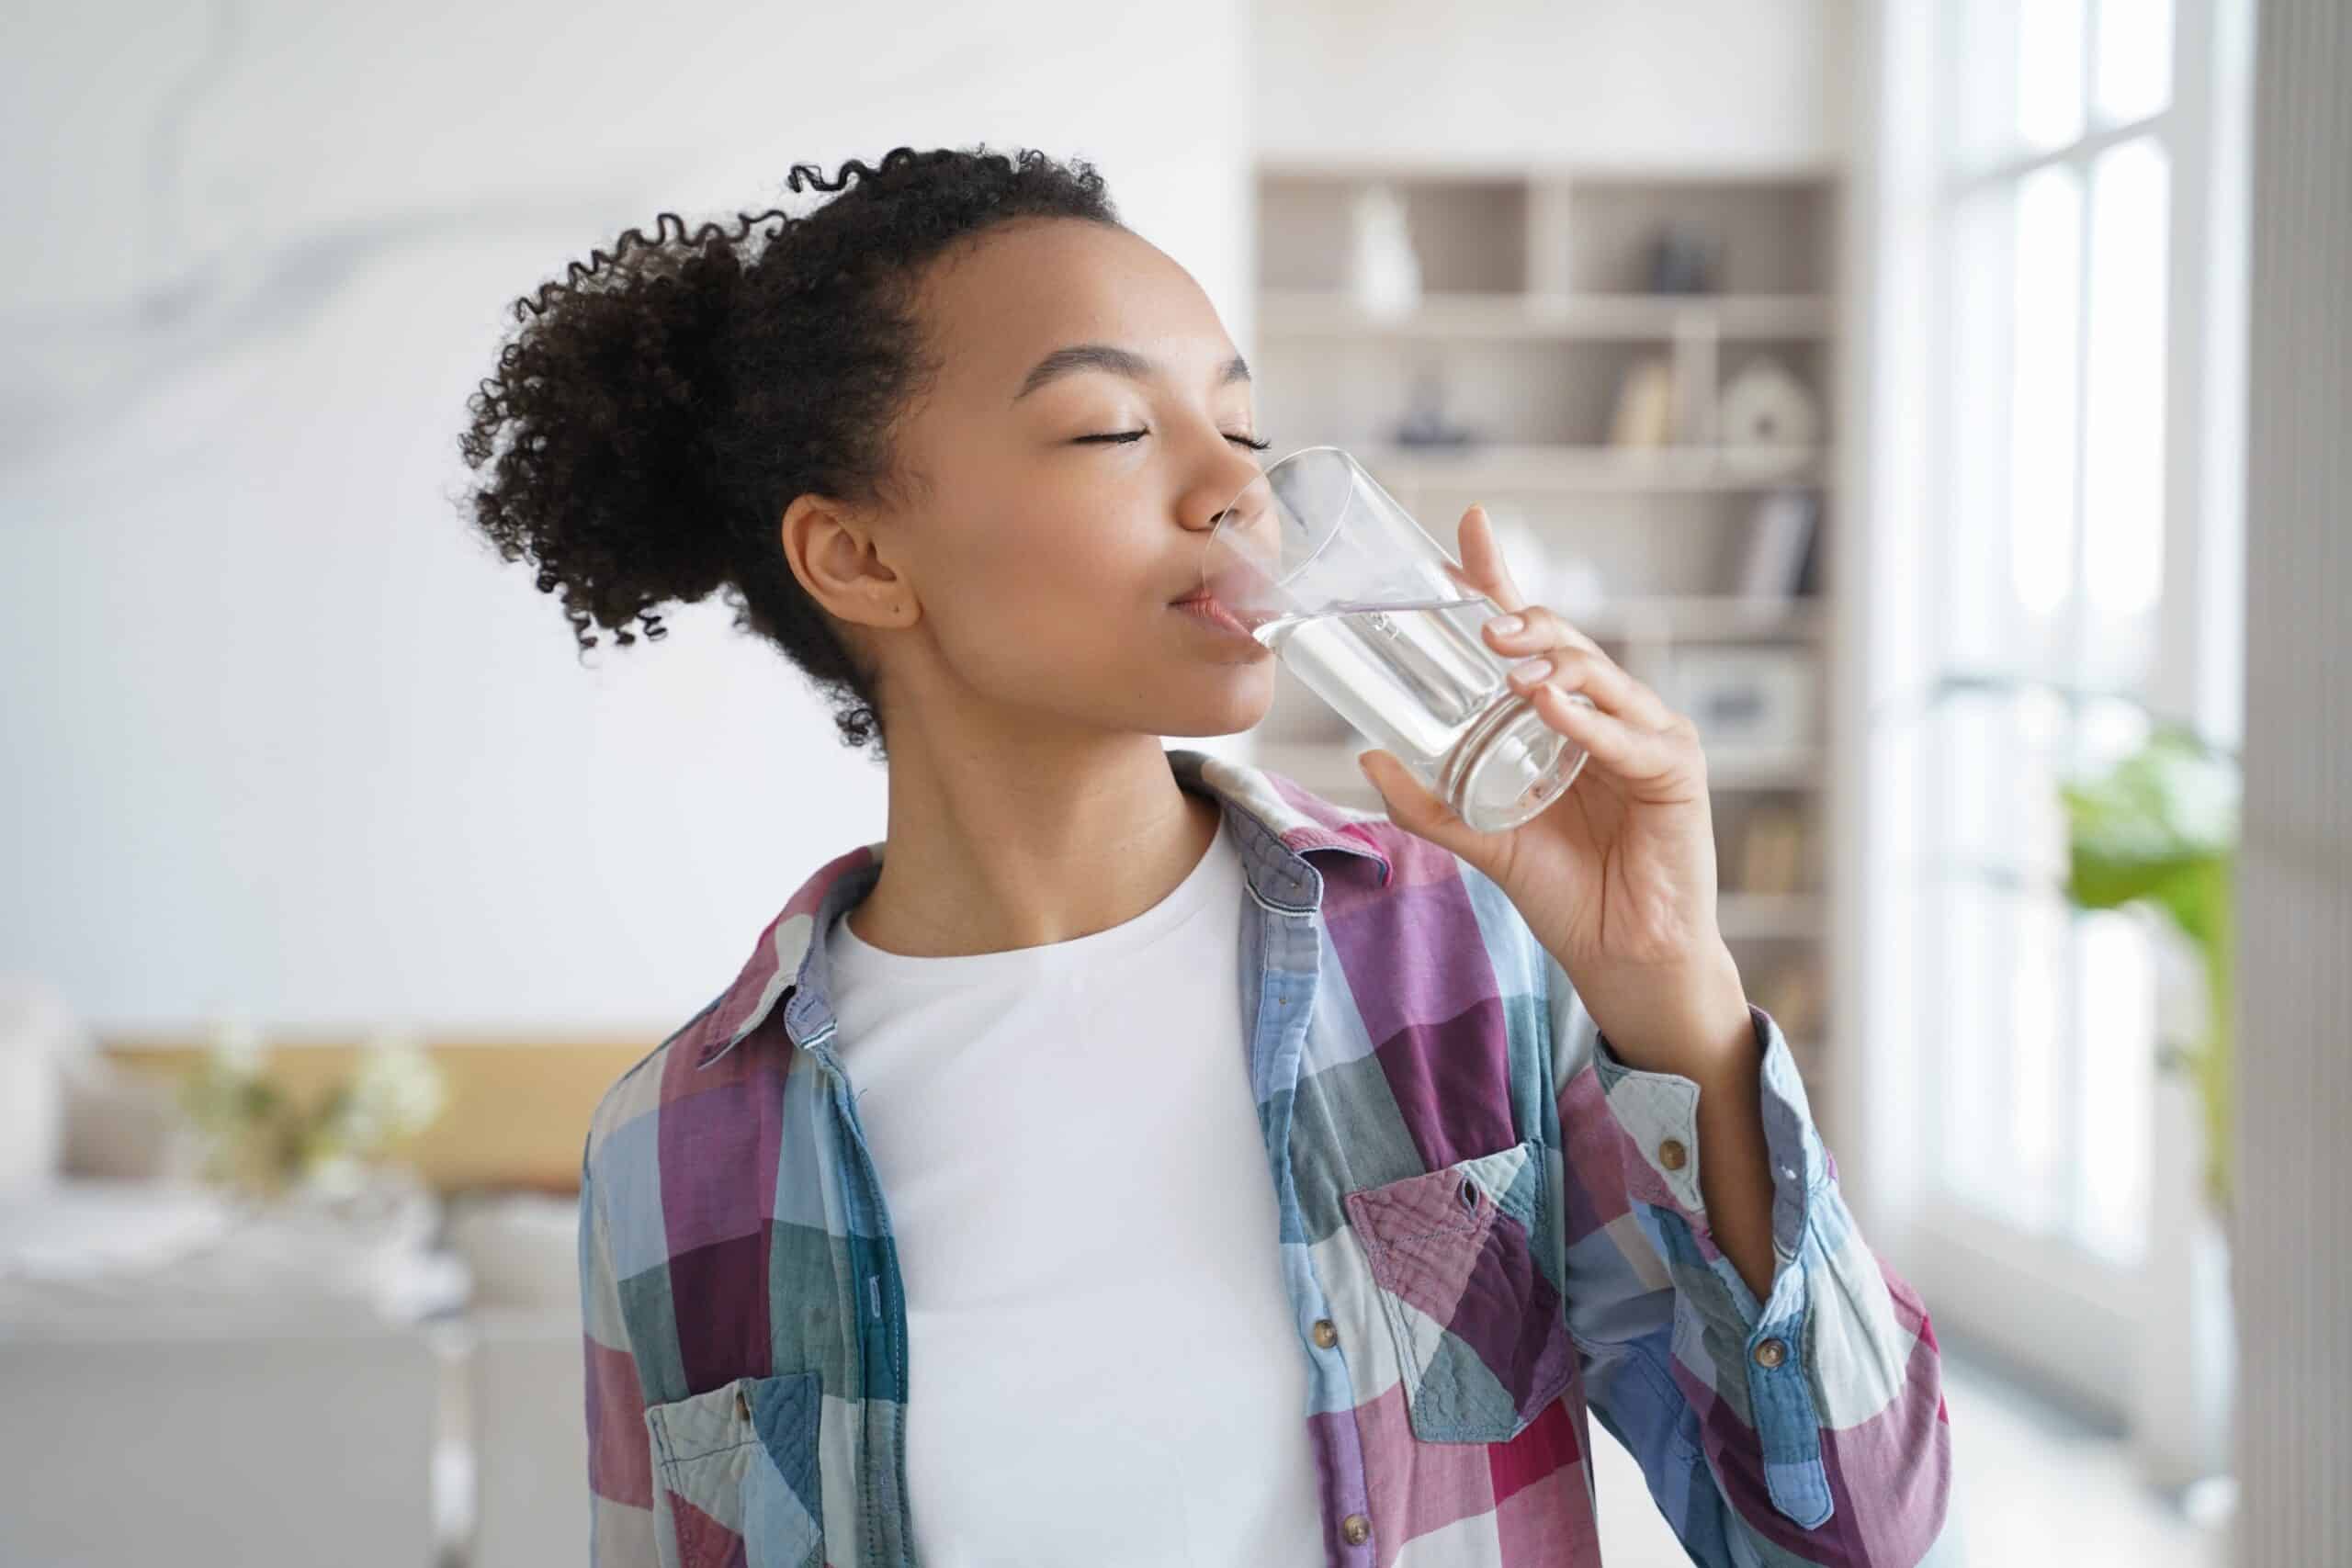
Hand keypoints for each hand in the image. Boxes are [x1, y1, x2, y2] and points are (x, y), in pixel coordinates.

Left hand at [1355, 504, 1747, 1070]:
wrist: (1623, 958)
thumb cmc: (1567, 892)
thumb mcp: (1484, 840)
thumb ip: (1430, 804)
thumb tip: (1367, 756)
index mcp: (1564, 717)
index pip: (1530, 636)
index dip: (1500, 582)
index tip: (1468, 529)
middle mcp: (1607, 715)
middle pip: (1565, 644)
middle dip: (1521, 620)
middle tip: (1478, 620)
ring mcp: (1646, 736)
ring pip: (1598, 676)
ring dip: (1553, 659)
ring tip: (1507, 656)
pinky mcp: (1675, 770)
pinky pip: (1628, 736)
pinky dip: (1588, 717)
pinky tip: (1550, 703)